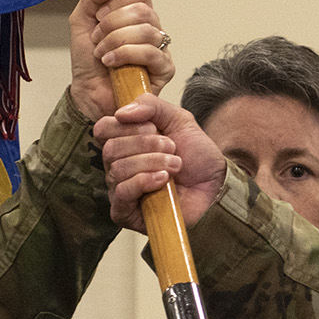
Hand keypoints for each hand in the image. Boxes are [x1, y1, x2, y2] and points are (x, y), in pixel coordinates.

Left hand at [68, 0, 172, 119]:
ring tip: (101, 54)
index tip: (99, 16)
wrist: (87, 92)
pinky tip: (111, 63)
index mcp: (136, 15)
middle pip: (143, 11)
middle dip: (113, 24)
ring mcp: (161, 48)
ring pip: (146, 31)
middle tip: (97, 38)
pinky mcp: (164, 69)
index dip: (118, 0)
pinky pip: (151, 53)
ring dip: (115, 41)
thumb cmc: (88, 60)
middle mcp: (152, 29)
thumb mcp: (81, 20)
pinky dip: (126, 54)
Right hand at [96, 94, 227, 231]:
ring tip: (175, 165)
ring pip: (118, 169)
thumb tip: (122, 113)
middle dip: (145, 145)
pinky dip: (143, 182)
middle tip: (171, 148)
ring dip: (152, 162)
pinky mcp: (125, 212)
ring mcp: (119, 190)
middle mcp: (117, 165)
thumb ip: (152, 106)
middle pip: (111, 149)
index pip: (103, 129)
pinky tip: (163, 180)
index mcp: (124, 142)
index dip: (126, 125)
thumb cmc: (196, 155)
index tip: (153, 127)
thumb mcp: (178, 119)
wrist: (214, 183)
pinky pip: (122, 193)